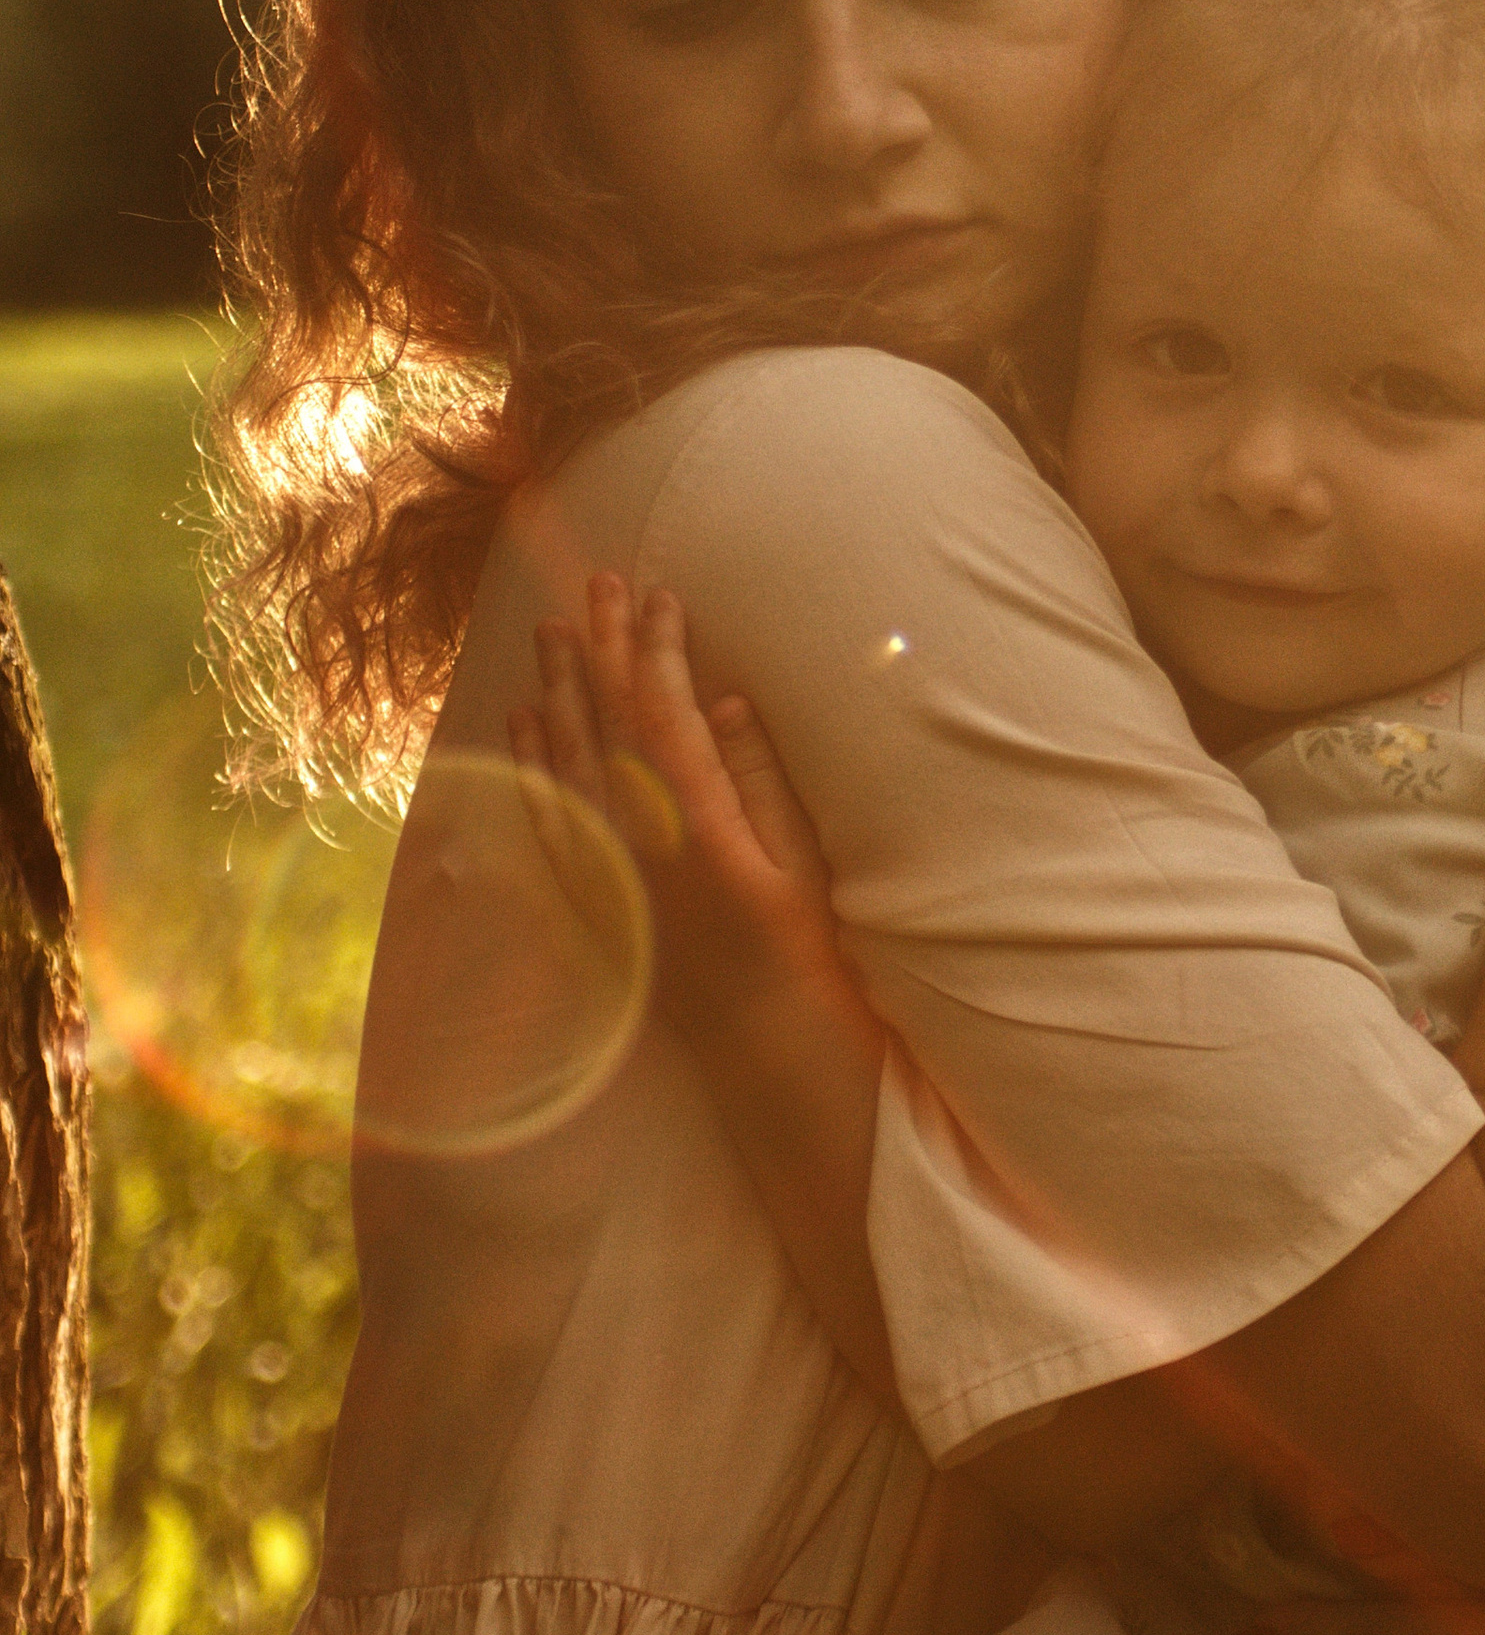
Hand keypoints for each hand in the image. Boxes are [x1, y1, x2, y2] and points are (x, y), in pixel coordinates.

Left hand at [512, 575, 863, 1050]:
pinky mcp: (595, 899)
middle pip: (604, 724)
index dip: (657, 647)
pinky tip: (524, 724)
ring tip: (549, 630)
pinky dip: (532, 764)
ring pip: (565, 761)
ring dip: (556, 690)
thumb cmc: (810, 959)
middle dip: (599, 647)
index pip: (663, 712)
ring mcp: (607, 873)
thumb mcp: (805, 863)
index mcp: (695, 825)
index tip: (660, 593)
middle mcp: (636, 844)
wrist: (766, 1053)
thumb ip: (761, 780)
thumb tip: (724, 703)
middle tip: (596, 581)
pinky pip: (547, 817)